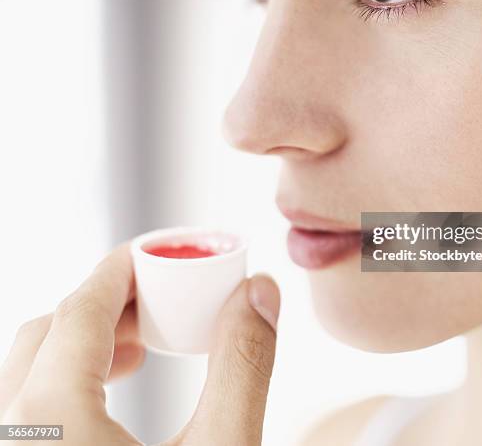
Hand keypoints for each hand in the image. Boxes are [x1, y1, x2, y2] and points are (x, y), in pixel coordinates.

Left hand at [0, 243, 279, 444]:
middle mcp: (11, 434)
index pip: (81, 310)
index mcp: (48, 422)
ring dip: (83, 344)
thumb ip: (243, 365)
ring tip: (139, 347)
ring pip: (28, 372)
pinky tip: (108, 394)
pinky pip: (24, 406)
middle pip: (49, 334)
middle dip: (107, 304)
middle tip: (159, 300)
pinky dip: (64, 382)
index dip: (122, 269)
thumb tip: (259, 292)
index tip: (152, 251)